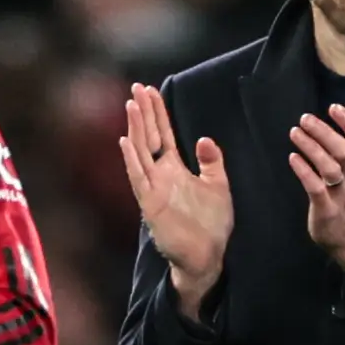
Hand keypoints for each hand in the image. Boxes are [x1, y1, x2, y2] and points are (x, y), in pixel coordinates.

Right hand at [120, 83, 231, 309]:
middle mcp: (160, 176)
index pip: (163, 134)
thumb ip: (212, 162)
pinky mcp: (150, 205)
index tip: (151, 91)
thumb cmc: (211, 225)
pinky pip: (139, 179)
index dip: (157, 113)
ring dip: (135, 129)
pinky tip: (126, 142)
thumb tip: (204, 138)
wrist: (207, 256)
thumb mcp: (218, 186)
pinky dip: (132, 161)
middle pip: (148, 137)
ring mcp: (153, 189)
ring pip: (140, 153)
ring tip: (131, 105)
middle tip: (137, 87)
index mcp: (175, 169)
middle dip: (143, 113)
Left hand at [290, 99, 344, 269]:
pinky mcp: (327, 210)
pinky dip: (305, 173)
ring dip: (312, 149)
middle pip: (344, 151)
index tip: (335, 107)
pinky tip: (292, 159)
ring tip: (295, 133)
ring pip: (331, 169)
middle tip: (305, 118)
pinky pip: (317, 189)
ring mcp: (341, 194)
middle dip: (325, 133)